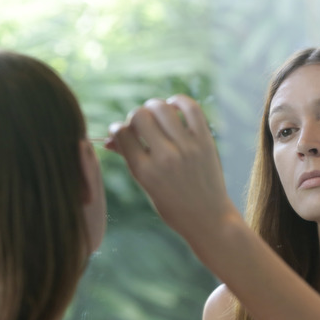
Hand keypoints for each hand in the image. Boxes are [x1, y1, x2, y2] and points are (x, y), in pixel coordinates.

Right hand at [107, 95, 238, 239]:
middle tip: (140, 125)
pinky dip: (179, 101)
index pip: (122, 134)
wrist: (208, 219)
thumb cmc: (172, 205)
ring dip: (154, 106)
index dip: (117, 129)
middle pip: (140, 116)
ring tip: (156, 114)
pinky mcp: (205, 142)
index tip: (121, 131)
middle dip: (135, 116)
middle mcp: (165, 157)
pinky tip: (174, 106)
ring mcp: (187, 148)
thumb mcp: (146, 186)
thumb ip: (130, 159)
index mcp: (145, 172)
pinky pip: (191, 108)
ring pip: (162, 107)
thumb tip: (110, 139)